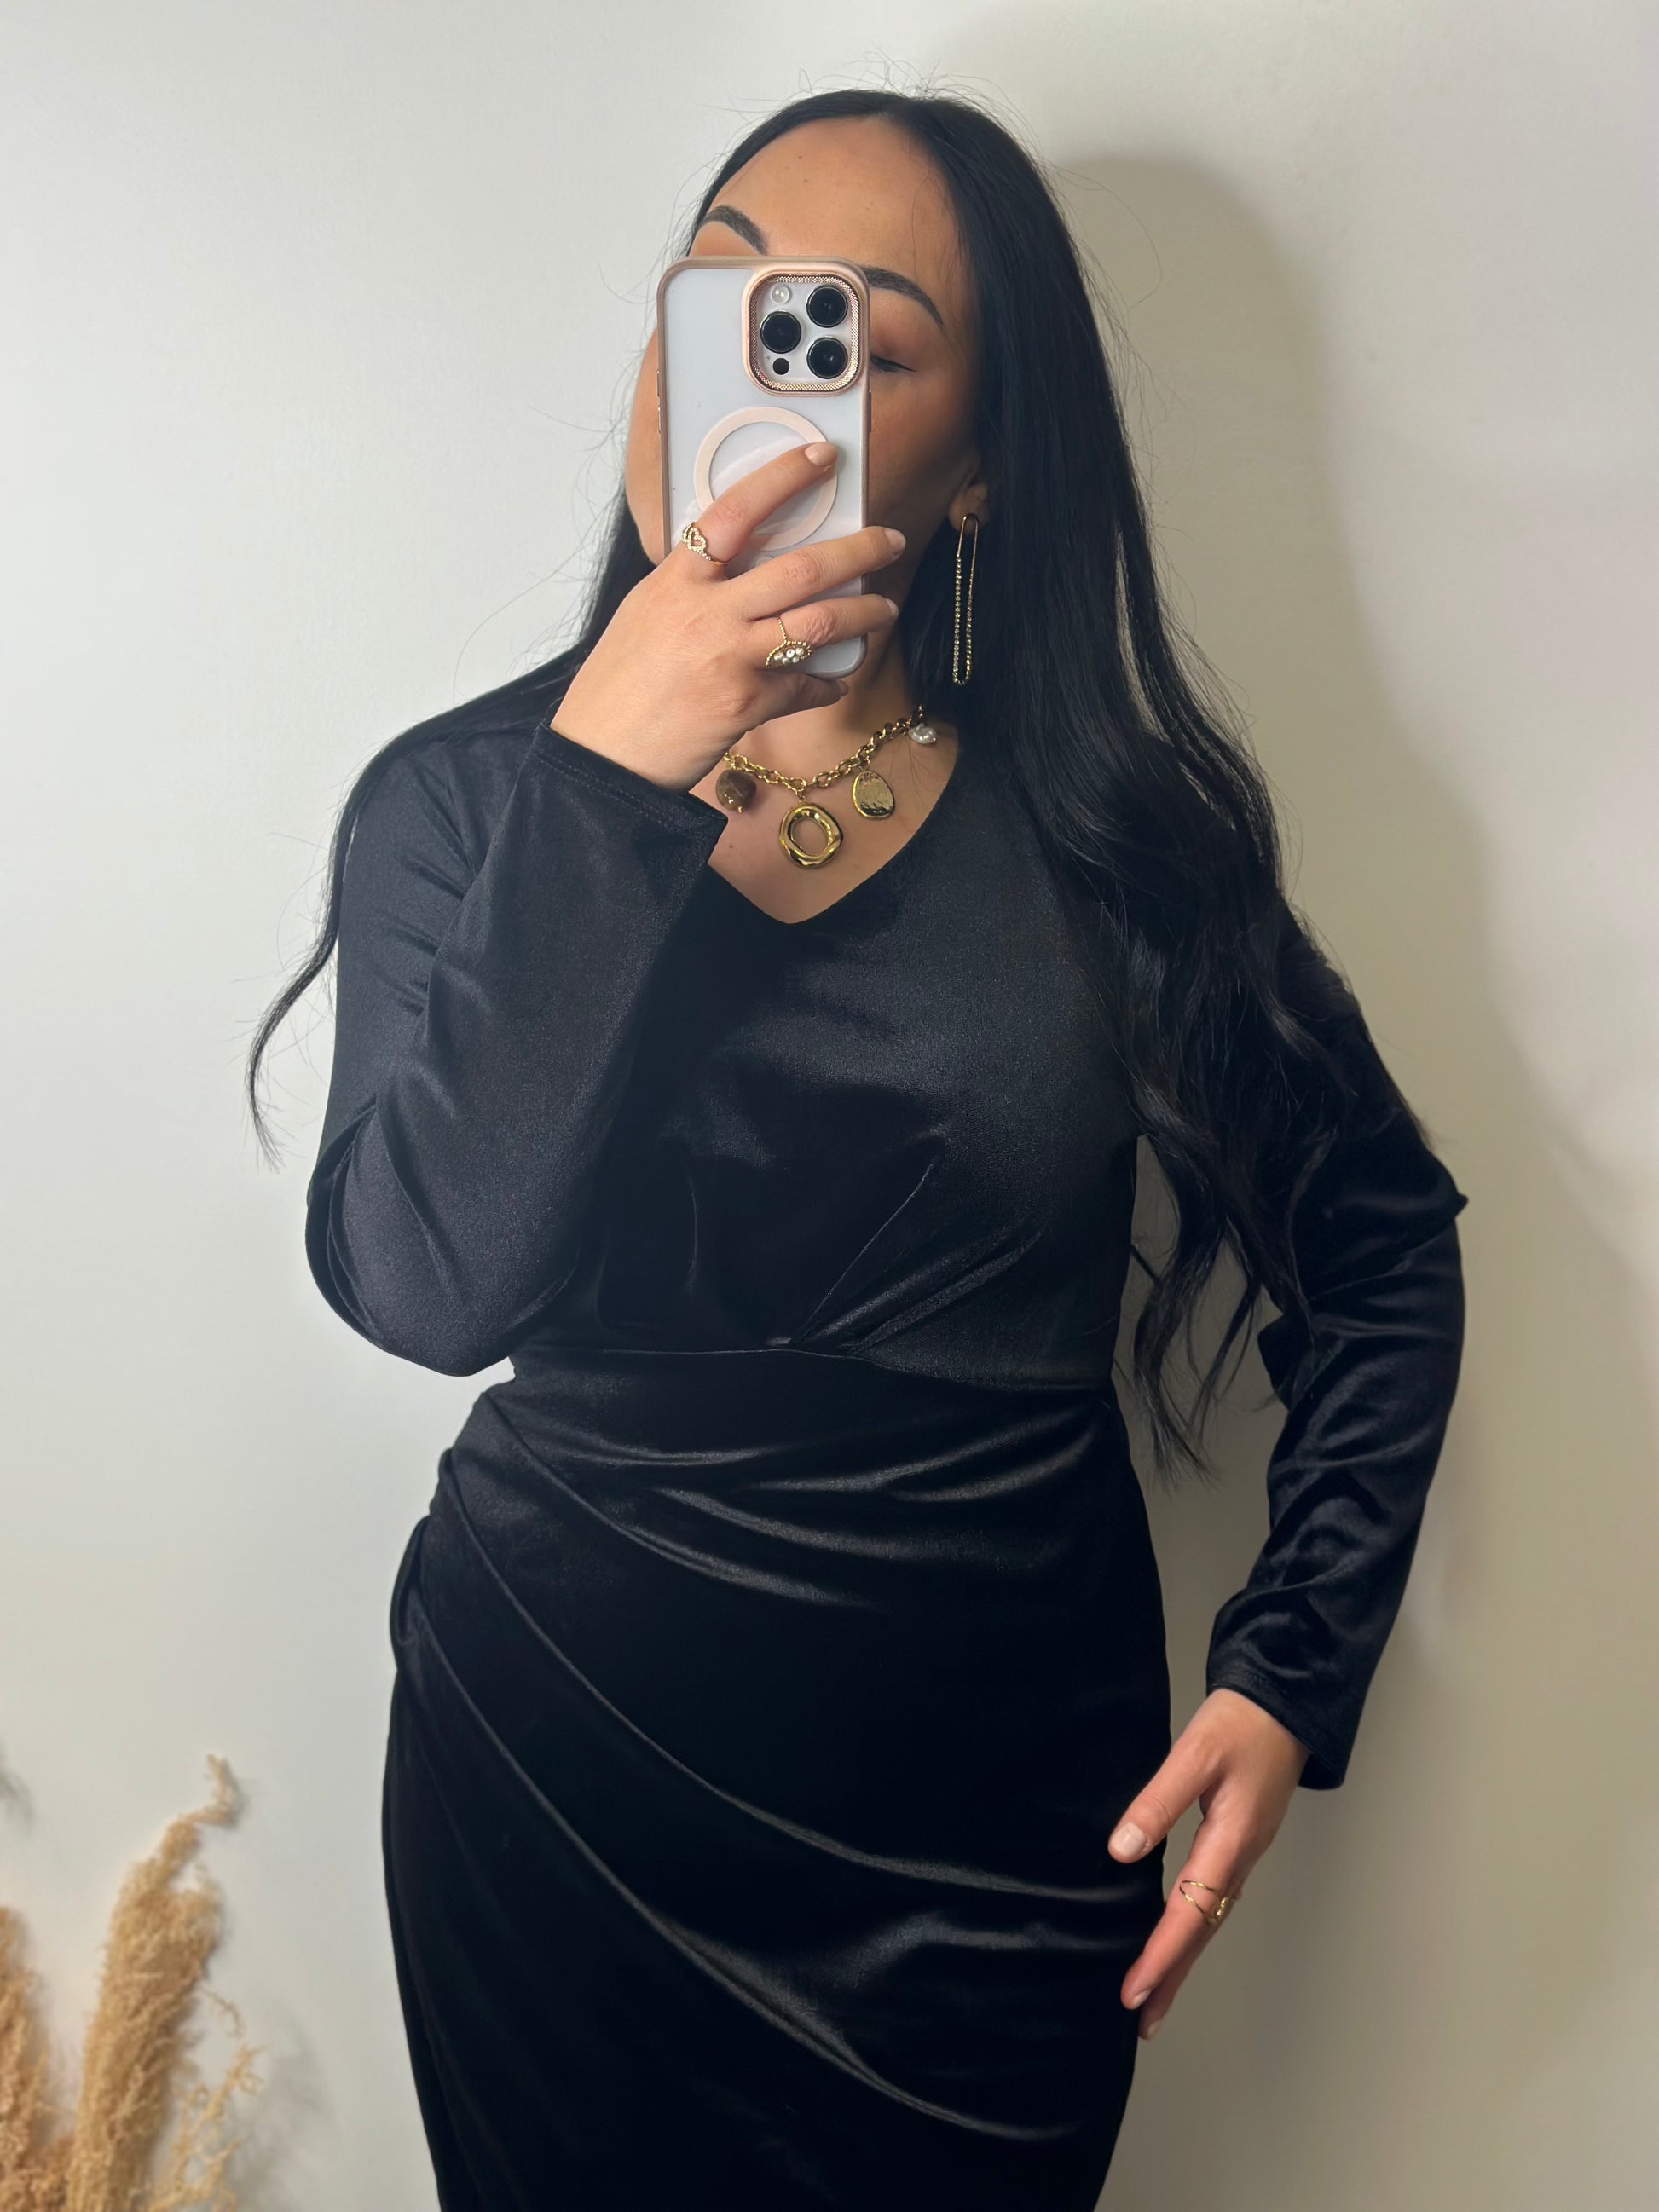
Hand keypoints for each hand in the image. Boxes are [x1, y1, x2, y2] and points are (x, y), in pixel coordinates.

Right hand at [551, 440, 905, 792]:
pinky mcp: (749, 705)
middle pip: (801, 569)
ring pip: (819, 623)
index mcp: (677, 580)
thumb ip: (691, 584)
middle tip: (889, 540)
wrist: (604, 754)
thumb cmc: (619, 685)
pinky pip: (807, 685)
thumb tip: (737, 563)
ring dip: (864, 614)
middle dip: (858, 550)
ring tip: (885, 609)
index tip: (820, 458)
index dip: (782, 478)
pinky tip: (836, 679)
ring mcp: (732, 659)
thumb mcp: (646, 612)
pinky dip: (829, 682)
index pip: (735, 512)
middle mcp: (708, 613)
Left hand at [1109, 1688, 1309, 2040]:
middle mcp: (1239, 1859)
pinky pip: (1213, 1902)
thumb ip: (1158, 1801)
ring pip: (1209, 1921)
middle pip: (1202, 1932)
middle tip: (1140, 2023)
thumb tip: (1121, 1850)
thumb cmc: (1241, 1724)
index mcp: (1230, 1842)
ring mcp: (1243, 1855)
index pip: (1189, 1914)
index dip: (1160, 1957)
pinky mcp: (1239, 1845)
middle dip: (1171, 1978)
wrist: (1285, 1705)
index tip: (1132, 1993)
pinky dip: (1191, 1930)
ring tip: (1152, 1998)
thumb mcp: (1194, 1754)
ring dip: (1181, 1960)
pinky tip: (1175, 1939)